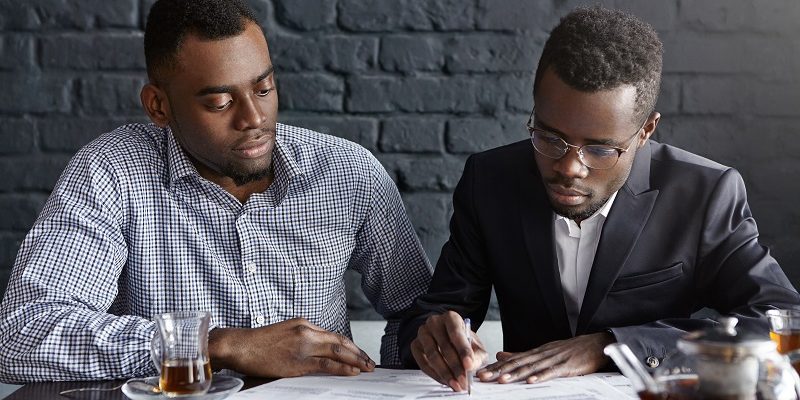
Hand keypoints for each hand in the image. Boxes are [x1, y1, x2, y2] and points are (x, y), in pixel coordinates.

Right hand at [208, 317, 374, 377]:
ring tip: (367, 367)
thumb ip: (302, 337)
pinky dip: (342, 367)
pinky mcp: (298, 360)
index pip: (333, 335)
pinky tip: (352, 371)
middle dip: (358, 352)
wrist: (239, 345)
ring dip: (356, 360)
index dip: (350, 345)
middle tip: (370, 361)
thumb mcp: (284, 332)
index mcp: (304, 323)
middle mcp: (307, 331)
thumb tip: (318, 349)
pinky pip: (326, 364)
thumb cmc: (258, 343)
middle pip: (340, 342)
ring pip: (337, 352)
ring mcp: (303, 345)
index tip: (359, 353)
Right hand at [410, 311, 487, 391]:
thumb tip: (469, 366)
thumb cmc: (463, 343)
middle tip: (463, 380)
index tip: (469, 365)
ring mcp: (423, 333)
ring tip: (455, 384)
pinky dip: (435, 375)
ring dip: (445, 373)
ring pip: (432, 355)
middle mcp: (435, 322)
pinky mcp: (415, 345)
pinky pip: (423, 363)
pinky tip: (445, 381)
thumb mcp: (476, 348)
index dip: (463, 350)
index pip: (456, 333)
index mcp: (451, 318)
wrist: (450, 343)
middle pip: (444, 346)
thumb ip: (476, 357)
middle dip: (455, 366)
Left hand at [477, 332, 613, 383]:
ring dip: (516, 374)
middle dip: (499, 370)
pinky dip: (541, 376)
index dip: (496, 366)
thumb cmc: (570, 350)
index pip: (512, 359)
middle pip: (518, 363)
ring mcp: (555, 359)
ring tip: (501, 380)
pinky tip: (531, 381)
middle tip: (483, 376)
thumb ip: (523, 355)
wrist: (596, 344)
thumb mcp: (545, 351)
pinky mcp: (567, 366)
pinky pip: (553, 372)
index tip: (480, 372)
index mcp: (536, 352)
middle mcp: (542, 354)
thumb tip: (502, 355)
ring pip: (532, 367)